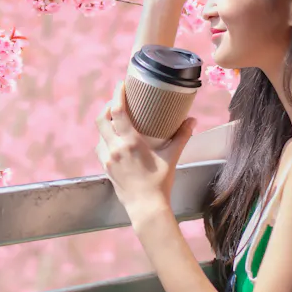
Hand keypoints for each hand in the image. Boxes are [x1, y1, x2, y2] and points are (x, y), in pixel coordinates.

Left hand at [94, 80, 197, 219]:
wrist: (146, 207)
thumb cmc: (159, 182)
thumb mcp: (171, 157)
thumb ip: (181, 136)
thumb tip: (192, 120)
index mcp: (130, 142)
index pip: (117, 111)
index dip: (117, 95)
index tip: (121, 84)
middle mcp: (115, 148)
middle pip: (101, 118)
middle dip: (107, 106)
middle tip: (117, 100)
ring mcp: (107, 158)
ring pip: (99, 133)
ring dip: (105, 123)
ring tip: (115, 119)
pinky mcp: (105, 168)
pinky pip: (100, 147)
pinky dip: (105, 139)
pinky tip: (114, 139)